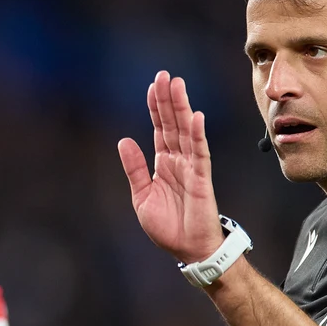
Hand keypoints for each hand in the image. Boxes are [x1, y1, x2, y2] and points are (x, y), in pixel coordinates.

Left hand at [118, 73, 225, 264]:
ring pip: (186, 131)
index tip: (153, 86)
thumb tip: (124, 140)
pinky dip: (198, 135)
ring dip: (182, 108)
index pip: (160, 129)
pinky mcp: (202, 179)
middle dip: (168, 99)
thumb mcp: (142, 196)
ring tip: (178, 85)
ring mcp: (192, 167)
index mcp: (164, 163)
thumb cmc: (169, 226)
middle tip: (165, 75)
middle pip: (173, 123)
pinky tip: (195, 117)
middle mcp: (179, 160)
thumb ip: (134, 168)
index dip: (156, 107)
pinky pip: (200, 153)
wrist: (189, 249)